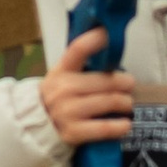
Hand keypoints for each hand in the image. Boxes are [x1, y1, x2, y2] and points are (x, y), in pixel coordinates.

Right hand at [41, 29, 137, 147]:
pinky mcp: (73, 132)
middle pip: (104, 81)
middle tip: (130, 85)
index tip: (107, 33)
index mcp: (61, 71)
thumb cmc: (58, 97)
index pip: (77, 50)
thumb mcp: (62, 77)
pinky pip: (104, 128)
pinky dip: (120, 126)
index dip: (93, 40)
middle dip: (124, 83)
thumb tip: (111, 53)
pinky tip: (126, 124)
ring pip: (109, 102)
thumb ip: (82, 67)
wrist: (37, 127)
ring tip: (127, 104)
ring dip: (125, 103)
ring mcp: (67, 112)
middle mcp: (63, 89)